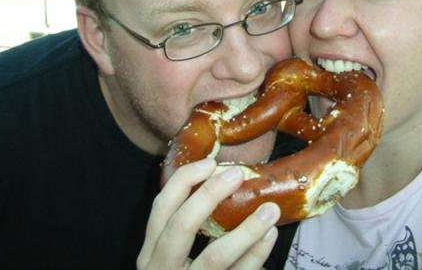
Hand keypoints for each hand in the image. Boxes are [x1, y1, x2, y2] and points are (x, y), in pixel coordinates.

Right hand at [137, 158, 280, 269]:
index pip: (160, 208)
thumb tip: (220, 183)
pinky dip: (254, 258)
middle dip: (209, 197)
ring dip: (245, 231)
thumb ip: (185, 230)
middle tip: (237, 175)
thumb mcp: (170, 259)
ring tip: (270, 209)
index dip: (183, 181)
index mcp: (151, 253)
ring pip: (213, 258)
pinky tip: (268, 239)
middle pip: (181, 227)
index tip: (209, 163)